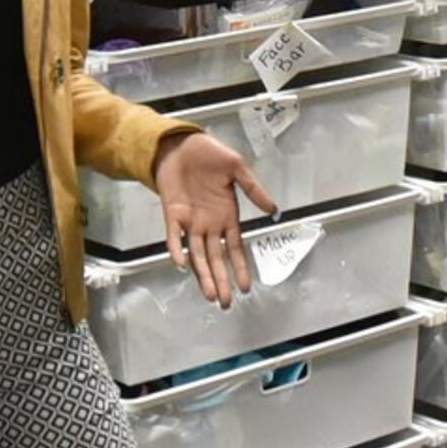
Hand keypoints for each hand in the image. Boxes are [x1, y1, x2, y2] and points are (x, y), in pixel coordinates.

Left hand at [155, 131, 275, 304]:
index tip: (246, 287)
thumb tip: (273, 210)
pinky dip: (177, 250)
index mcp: (227, 216)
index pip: (235, 249)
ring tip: (211, 295)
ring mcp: (190, 221)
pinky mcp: (172, 214)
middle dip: (222, 281)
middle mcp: (209, 224)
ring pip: (198, 255)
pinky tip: (182, 265)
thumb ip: (254, 189)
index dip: (240, 268)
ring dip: (203, 275)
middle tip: (226, 303)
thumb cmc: (209, 155)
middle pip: (216, 259)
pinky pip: (174, 237)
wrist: (180, 144)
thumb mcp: (237, 168)